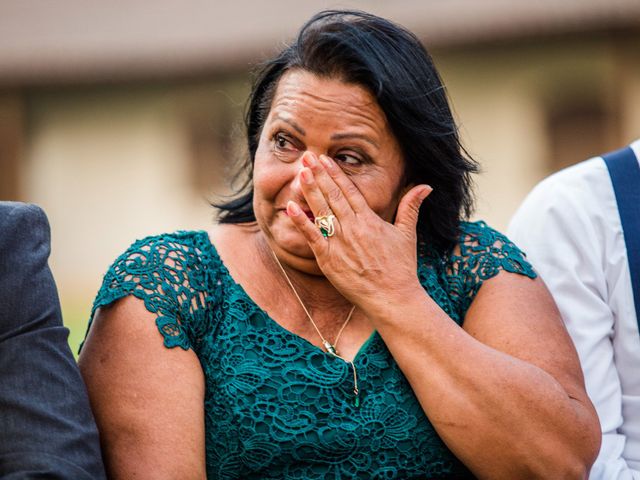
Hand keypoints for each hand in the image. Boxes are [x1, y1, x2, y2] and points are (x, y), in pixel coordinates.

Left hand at [287, 151, 431, 305]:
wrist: (392, 298)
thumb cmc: (401, 268)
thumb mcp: (407, 234)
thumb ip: (411, 207)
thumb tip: (426, 186)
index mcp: (370, 220)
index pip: (349, 191)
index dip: (335, 173)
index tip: (324, 159)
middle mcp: (353, 228)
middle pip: (333, 196)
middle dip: (319, 175)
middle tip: (307, 156)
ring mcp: (339, 243)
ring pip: (321, 211)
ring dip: (310, 191)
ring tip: (300, 172)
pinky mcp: (328, 260)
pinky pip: (312, 237)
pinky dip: (301, 222)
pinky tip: (291, 207)